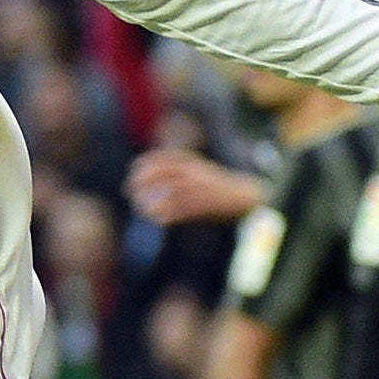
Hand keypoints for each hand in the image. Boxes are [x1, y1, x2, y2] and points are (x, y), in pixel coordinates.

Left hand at [126, 148, 266, 225]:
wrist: (248, 197)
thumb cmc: (219, 189)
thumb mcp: (199, 174)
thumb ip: (180, 175)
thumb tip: (153, 185)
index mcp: (194, 162)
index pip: (164, 157)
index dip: (146, 164)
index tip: (133, 171)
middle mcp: (196, 172)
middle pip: (164, 172)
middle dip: (144, 180)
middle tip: (130, 190)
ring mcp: (202, 187)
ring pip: (171, 191)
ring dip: (154, 200)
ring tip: (142, 209)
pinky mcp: (207, 203)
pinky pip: (184, 208)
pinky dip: (169, 214)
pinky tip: (158, 220)